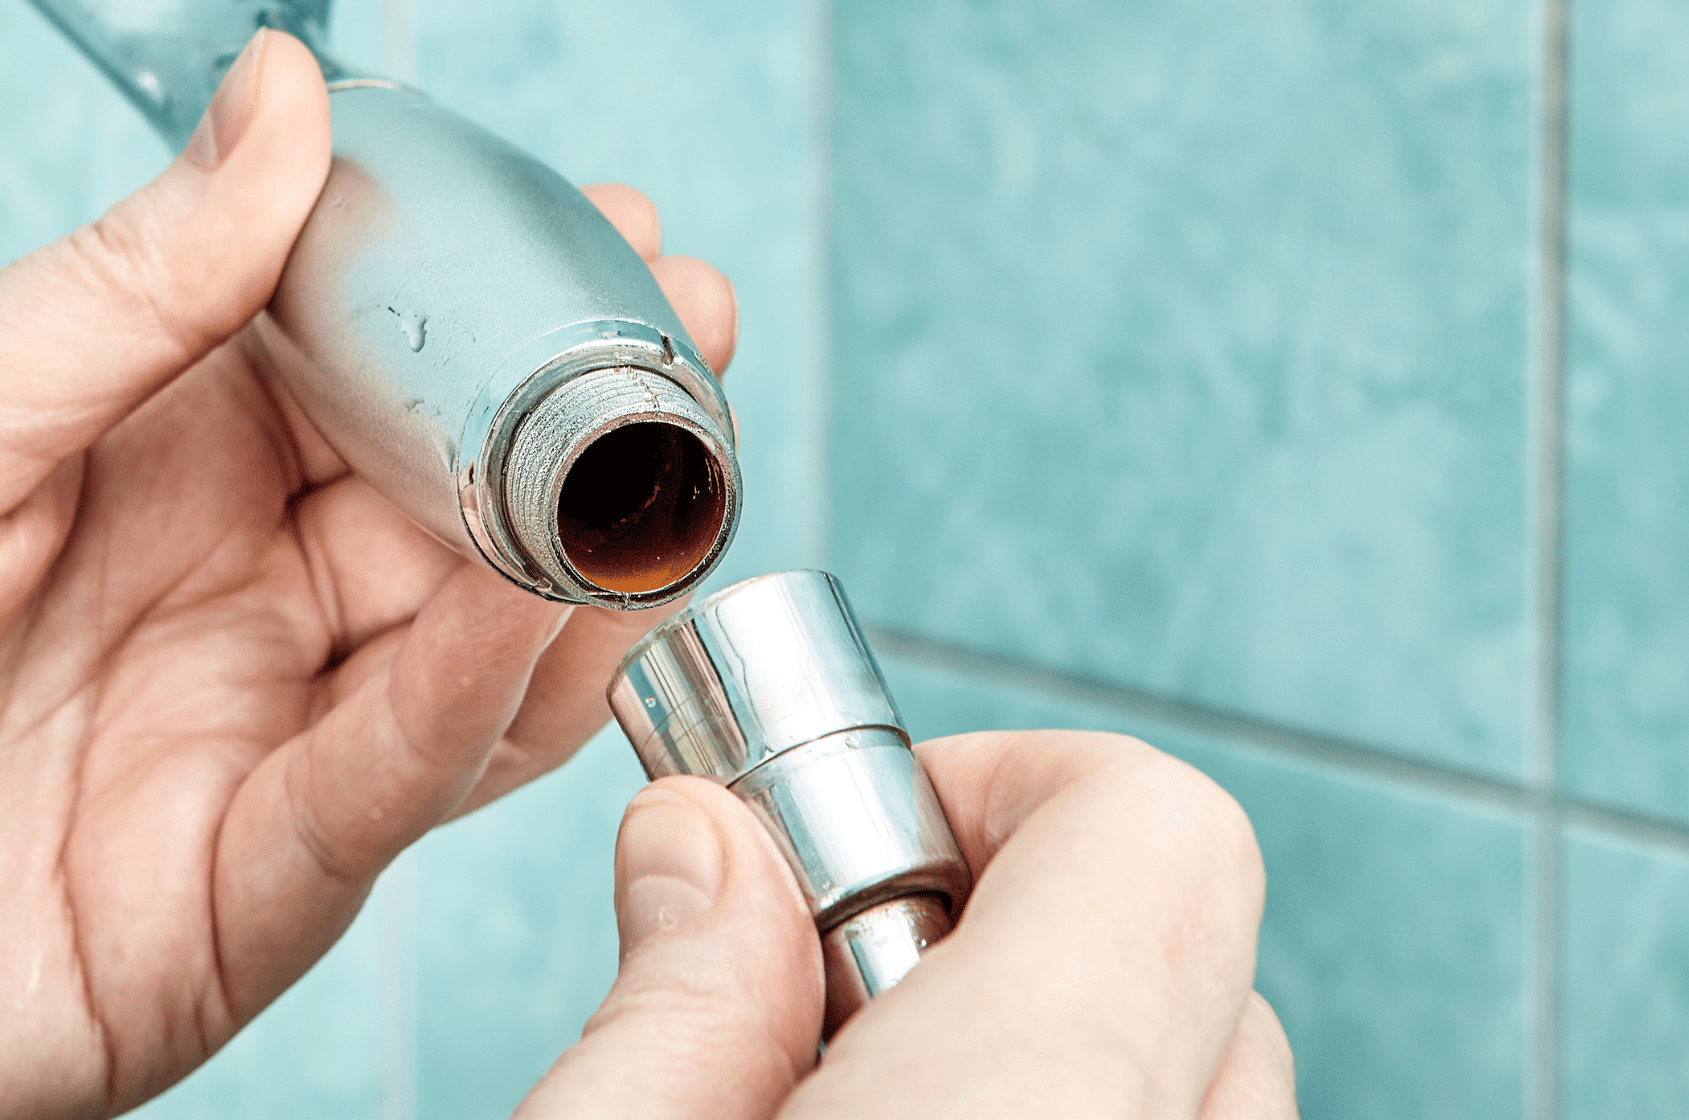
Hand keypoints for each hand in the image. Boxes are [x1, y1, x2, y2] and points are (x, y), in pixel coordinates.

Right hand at [518, 731, 1297, 1118]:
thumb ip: (674, 995)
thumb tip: (705, 842)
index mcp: (1036, 1110)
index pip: (1156, 825)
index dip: (999, 786)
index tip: (850, 851)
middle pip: (1194, 973)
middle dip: (1012, 942)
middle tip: (830, 1014)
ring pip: (1198, 1102)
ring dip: (1057, 1070)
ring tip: (864, 1118)